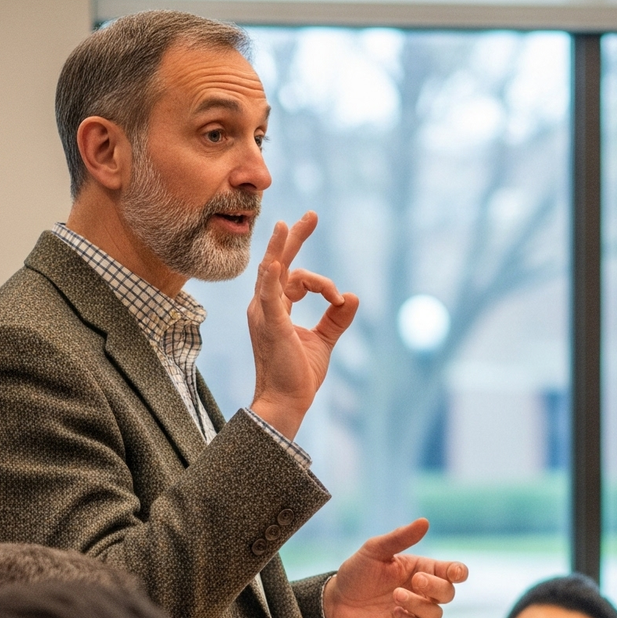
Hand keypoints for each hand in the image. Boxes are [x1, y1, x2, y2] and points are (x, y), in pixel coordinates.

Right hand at [246, 213, 357, 438]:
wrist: (287, 401)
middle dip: (294, 238)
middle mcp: (264, 306)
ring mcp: (264, 314)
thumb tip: (352, 296)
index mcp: (276, 309)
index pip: (294, 277)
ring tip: (289, 225)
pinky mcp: (271, 325)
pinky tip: (276, 263)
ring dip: (282, 248)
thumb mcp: (323, 340)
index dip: (322, 283)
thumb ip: (336, 318)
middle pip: (277, 263)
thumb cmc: (298, 374)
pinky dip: (272, 278)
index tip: (339, 298)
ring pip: (272, 272)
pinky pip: (268, 295)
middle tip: (312, 216)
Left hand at [323, 519, 467, 617]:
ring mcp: (415, 614)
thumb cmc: (357, 573)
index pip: (452, 572)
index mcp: (422, 570)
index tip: (454, 572)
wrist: (334, 603)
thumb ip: (399, 538)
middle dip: (436, 586)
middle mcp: (423, 593)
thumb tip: (424, 522)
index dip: (458, 572)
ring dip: (419, 604)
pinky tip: (394, 613)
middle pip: (448, 593)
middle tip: (416, 580)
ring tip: (396, 596)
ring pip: (435, 614)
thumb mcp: (374, 550)